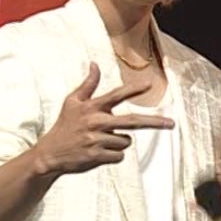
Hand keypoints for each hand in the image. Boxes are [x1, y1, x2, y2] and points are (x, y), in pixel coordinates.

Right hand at [34, 63, 173, 176]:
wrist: (49, 154)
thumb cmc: (64, 126)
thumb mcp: (72, 102)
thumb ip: (88, 84)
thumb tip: (94, 64)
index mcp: (92, 107)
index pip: (117, 95)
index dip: (134, 89)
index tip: (149, 84)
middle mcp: (96, 122)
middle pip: (133, 121)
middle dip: (154, 122)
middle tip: (171, 124)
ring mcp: (97, 140)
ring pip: (125, 141)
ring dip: (118, 142)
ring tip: (100, 141)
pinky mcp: (97, 156)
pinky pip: (119, 156)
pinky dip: (113, 156)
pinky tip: (99, 153)